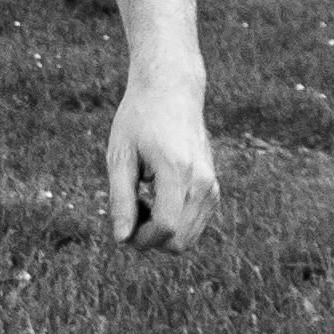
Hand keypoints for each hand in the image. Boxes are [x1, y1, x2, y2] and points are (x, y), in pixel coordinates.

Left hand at [110, 76, 220, 249]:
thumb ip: (121, 198)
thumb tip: (121, 239)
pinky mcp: (213, 188)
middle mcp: (202, 182)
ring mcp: (212, 186)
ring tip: (140, 200)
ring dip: (160, 231)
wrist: (171, 93)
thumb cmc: (138, 120)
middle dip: (149, 238)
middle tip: (128, 208)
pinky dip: (173, 222)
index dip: (140, 238)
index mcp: (178, 171)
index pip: (166, 227)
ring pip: (189, 237)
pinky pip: (194, 224)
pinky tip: (154, 197)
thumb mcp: (120, 156)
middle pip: (180, 241)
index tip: (119, 227)